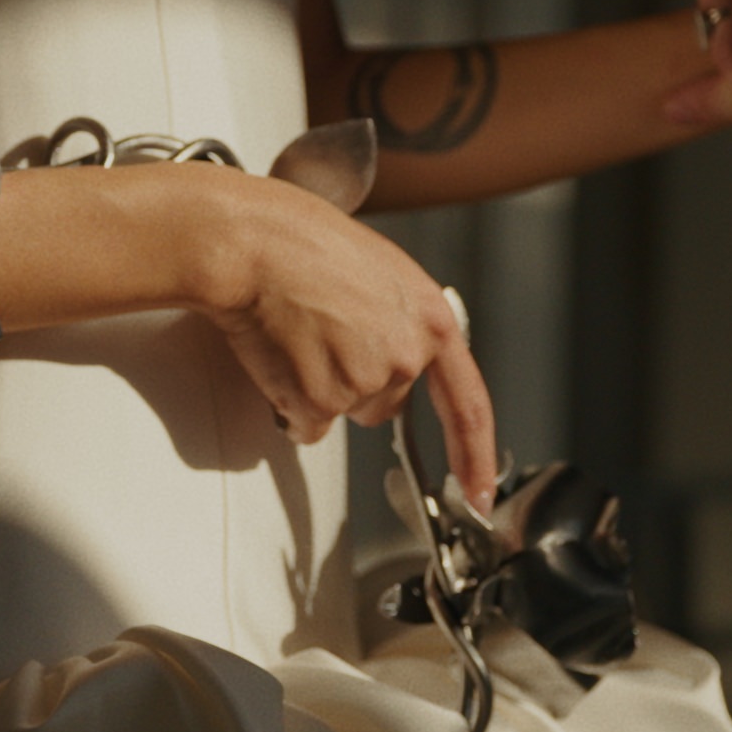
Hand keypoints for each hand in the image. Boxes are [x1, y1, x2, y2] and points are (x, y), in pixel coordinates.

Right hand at [194, 174, 498, 501]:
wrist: (254, 244)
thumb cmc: (302, 242)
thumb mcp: (378, 273)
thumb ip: (397, 321)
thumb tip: (382, 348)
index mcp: (431, 320)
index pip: (468, 404)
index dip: (475, 455)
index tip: (478, 490)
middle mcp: (407, 356)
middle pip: (384, 404)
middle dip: (351, 381)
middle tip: (320, 334)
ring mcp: (366, 382)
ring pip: (342, 411)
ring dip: (315, 387)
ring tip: (297, 335)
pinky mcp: (322, 402)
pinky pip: (304, 423)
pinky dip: (287, 401)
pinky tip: (280, 355)